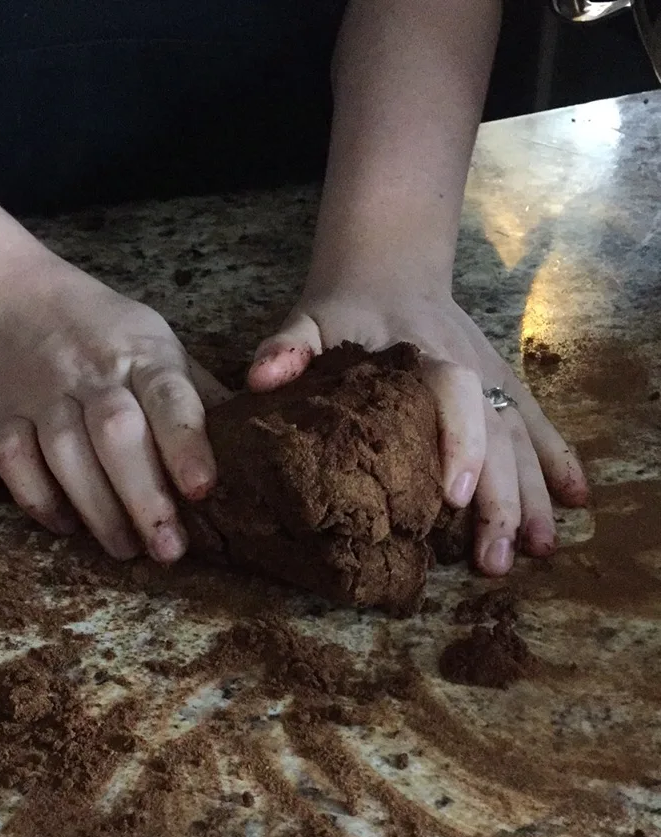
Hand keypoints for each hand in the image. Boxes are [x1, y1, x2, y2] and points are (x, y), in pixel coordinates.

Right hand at [0, 254, 227, 560]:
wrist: (12, 298)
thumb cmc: (105, 335)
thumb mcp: (159, 348)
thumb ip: (198, 397)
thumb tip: (253, 449)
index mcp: (145, 356)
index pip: (170, 399)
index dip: (187, 445)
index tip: (203, 490)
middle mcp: (93, 373)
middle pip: (117, 434)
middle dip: (144, 496)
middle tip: (169, 549)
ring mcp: (43, 393)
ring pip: (66, 453)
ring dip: (97, 508)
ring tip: (126, 549)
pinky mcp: (2, 414)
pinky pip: (12, 460)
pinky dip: (38, 498)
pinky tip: (66, 525)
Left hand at [248, 289, 587, 575]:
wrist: (387, 273)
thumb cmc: (343, 311)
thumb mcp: (308, 321)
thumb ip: (288, 347)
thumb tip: (262, 379)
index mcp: (424, 356)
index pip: (454, 394)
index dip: (459, 442)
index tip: (455, 494)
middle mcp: (471, 370)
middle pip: (497, 435)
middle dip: (503, 499)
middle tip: (495, 559)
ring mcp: (494, 382)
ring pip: (524, 440)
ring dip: (535, 496)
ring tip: (540, 549)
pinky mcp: (504, 391)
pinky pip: (539, 427)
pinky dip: (561, 461)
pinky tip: (578, 501)